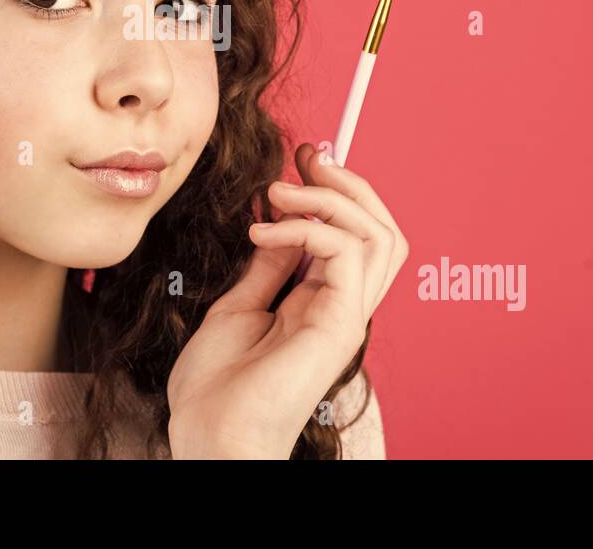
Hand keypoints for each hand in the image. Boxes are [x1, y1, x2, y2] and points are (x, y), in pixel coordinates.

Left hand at [166, 142, 408, 458]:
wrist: (209, 435)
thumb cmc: (216, 388)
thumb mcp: (237, 306)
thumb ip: (268, 268)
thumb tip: (281, 227)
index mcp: (321, 303)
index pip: (355, 235)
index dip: (335, 191)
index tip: (300, 160)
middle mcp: (343, 307)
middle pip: (383, 229)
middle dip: (350, 183)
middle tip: (306, 158)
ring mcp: (345, 316)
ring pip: (380, 235)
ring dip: (334, 198)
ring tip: (281, 191)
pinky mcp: (339, 324)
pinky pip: (346, 252)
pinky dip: (307, 227)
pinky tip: (265, 231)